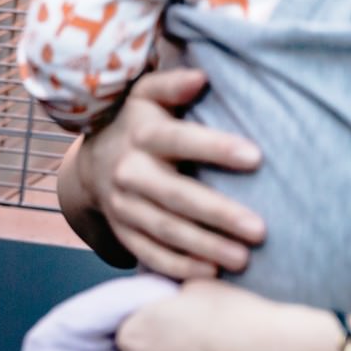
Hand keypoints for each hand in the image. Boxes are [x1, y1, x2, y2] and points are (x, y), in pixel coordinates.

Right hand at [72, 69, 264, 277]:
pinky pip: (149, 253)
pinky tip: (210, 273)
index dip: (215, 147)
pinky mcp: (123, 232)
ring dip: (204, 246)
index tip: (256, 157)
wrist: (91, 162)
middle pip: (175, 195)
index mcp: (141, 134)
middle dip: (218, 213)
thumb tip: (201, 77)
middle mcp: (129, 171)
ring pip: (165, 230)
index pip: (179, 139)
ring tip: (243, 259)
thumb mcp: (145, 94)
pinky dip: (178, 266)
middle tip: (259, 230)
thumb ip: (171, 84)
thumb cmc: (136, 122)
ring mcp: (123, 206)